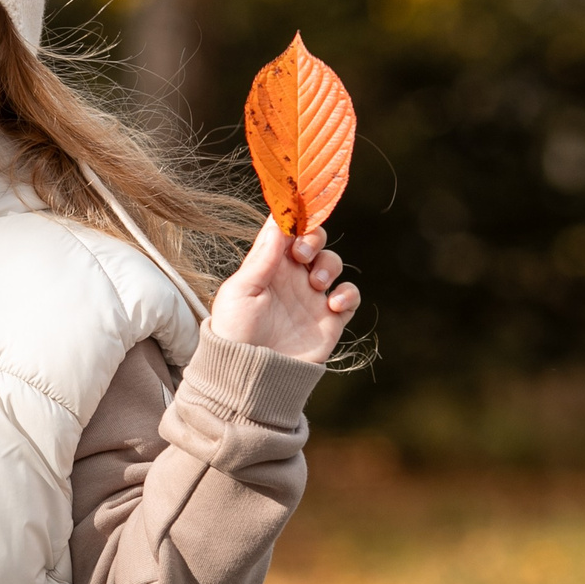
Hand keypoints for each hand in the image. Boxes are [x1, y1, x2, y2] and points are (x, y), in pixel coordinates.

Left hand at [208, 220, 357, 363]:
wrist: (251, 377)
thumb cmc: (235, 333)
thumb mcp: (241, 292)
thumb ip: (262, 259)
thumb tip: (278, 224)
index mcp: (266, 266)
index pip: (284, 231)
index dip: (294, 216)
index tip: (300, 206)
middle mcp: (290, 277)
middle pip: (313, 241)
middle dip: (314, 238)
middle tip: (303, 254)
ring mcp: (311, 297)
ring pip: (332, 264)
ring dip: (329, 265)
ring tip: (316, 284)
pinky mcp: (329, 319)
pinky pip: (349, 295)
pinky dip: (347, 294)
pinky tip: (332, 304)